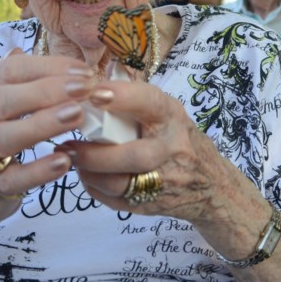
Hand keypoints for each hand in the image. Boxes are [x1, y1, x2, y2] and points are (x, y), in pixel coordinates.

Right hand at [0, 50, 93, 228]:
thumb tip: (27, 48)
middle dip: (47, 90)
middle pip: (4, 99)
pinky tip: (64, 161)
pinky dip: (38, 170)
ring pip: (4, 136)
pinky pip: (12, 178)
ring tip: (77, 115)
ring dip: (43, 124)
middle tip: (86, 88)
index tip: (83, 72)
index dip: (47, 68)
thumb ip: (13, 82)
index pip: (9, 70)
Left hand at [56, 79, 235, 223]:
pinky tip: (85, 174)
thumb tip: (92, 76)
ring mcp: (164, 181)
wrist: (212, 186)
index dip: (122, 97)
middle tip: (68, 144)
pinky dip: (94, 187)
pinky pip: (116, 200)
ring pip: (121, 184)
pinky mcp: (151, 205)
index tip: (93, 93)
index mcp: (172, 118)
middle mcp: (172, 149)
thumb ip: (136, 98)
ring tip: (70, 158)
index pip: (150, 103)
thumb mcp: (168, 113)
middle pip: (135, 155)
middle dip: (96, 153)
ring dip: (90, 172)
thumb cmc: (179, 139)